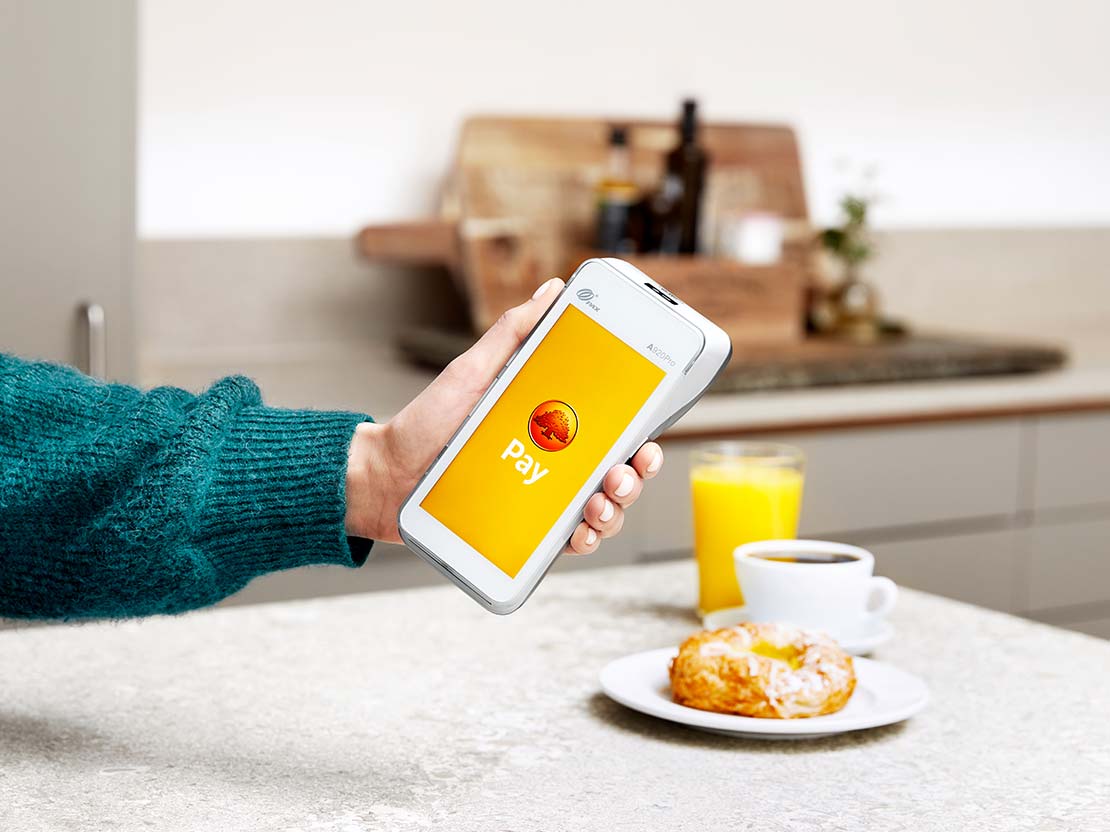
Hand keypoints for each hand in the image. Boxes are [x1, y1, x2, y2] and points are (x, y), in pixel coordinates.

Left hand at [345, 277, 663, 552]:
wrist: (384, 475)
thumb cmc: (426, 423)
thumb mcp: (472, 372)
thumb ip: (512, 333)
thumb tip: (553, 289)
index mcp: (551, 426)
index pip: (610, 432)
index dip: (638, 438)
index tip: (645, 439)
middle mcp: (553, 464)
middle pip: (616, 473)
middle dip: (633, 476)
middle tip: (623, 472)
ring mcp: (541, 500)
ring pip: (601, 511)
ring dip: (614, 511)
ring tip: (599, 505)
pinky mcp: (523, 533)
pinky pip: (566, 542)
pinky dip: (583, 541)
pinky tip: (579, 535)